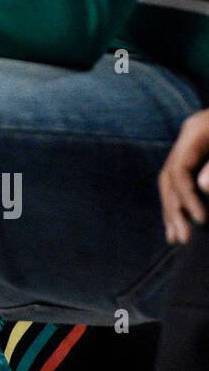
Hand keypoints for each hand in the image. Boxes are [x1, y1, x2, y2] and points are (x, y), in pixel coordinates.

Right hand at [160, 108, 208, 244]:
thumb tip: (203, 187)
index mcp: (195, 131)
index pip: (178, 170)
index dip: (186, 197)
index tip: (202, 221)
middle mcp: (189, 138)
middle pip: (169, 177)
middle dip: (173, 209)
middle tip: (182, 239)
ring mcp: (194, 145)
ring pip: (171, 180)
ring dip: (172, 209)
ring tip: (175, 238)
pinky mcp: (202, 154)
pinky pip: (183, 179)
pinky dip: (182, 201)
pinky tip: (183, 221)